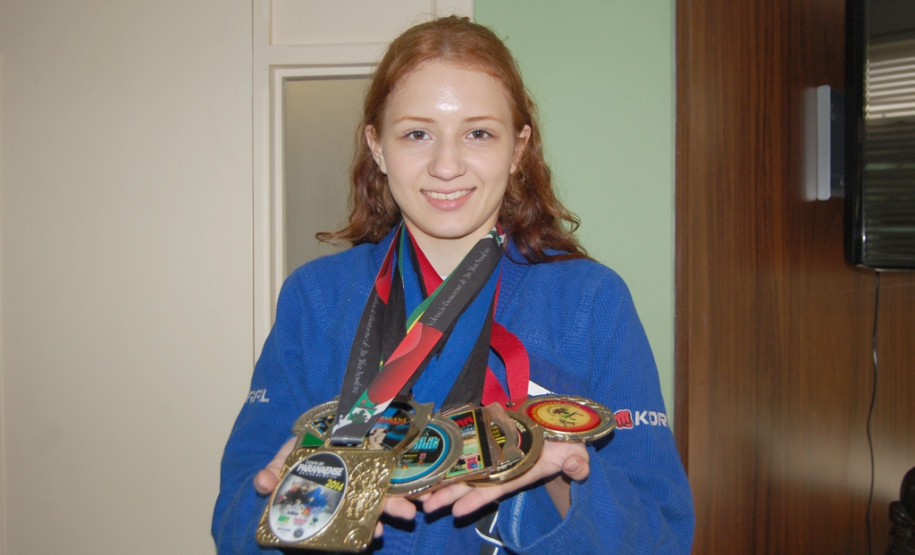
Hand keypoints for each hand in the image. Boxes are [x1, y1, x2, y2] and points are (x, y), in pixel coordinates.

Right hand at [251, 437, 417, 538]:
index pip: (349, 518)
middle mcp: (354, 487)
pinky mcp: (381, 450)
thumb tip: (261, 482)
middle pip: (374, 504)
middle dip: (391, 512)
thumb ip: (274, 471)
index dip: (361, 528)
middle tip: (407, 516)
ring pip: (389, 485)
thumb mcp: (285, 458)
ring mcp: (369, 469)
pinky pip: (397, 462)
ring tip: (418, 503)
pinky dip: (409, 471)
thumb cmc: (301, 446)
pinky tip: (421, 479)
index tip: (373, 536)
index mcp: (334, 496)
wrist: (321, 417)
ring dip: (404, 495)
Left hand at [419, 439, 588, 518]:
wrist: (556, 427)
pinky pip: (464, 450)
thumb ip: (575, 461)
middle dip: (448, 495)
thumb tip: (577, 466)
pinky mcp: (485, 438)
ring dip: (442, 482)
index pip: (495, 488)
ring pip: (462, 470)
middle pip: (471, 483)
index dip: (477, 499)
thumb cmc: (564, 443)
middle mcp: (500, 467)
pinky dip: (449, 459)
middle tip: (425, 506)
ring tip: (420, 494)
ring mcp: (490, 454)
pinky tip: (431, 465)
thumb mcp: (574, 452)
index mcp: (518, 472)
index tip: (457, 511)